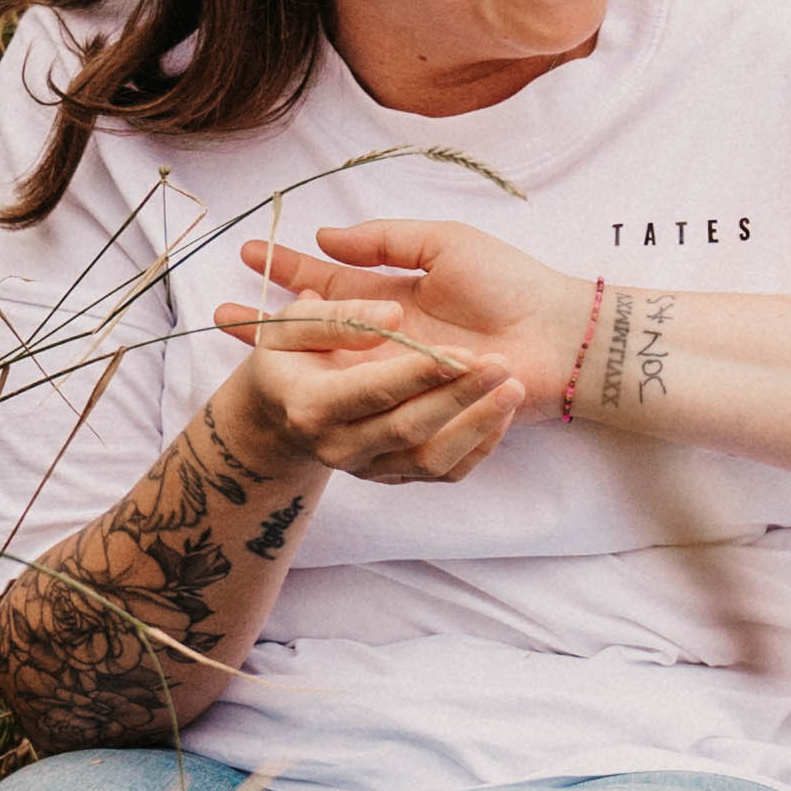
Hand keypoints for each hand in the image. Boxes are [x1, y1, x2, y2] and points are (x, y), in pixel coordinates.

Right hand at [215, 315, 519, 486]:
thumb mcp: (295, 323)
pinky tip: (502, 410)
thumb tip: (390, 317)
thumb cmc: (296, 348)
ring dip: (477, 424)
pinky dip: (479, 444)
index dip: (415, 373)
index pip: (370, 391)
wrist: (277, 408)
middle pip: (406, 427)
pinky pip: (445, 472)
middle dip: (456, 396)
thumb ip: (337, 314)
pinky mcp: (399, 476)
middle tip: (500, 364)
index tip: (458, 353)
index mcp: (311, 403)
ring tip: (513, 389)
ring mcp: (372, 466)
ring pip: (431, 458)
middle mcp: (339, 445)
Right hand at [225, 219, 595, 408]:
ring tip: (245, 339)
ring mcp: (397, 396)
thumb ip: (383, 243)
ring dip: (299, 351)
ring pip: (333, 383)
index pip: (324, 293)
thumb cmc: (508, 284)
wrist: (559, 336)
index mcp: (392, 305)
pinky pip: (367, 418)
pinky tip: (304, 384)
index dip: (285, 277)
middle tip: (217, 317)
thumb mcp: (444, 246)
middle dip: (267, 327)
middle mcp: (387, 353)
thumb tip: (324, 238)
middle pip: (315, 342)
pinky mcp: (417, 432)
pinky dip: (343, 389)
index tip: (245, 259)